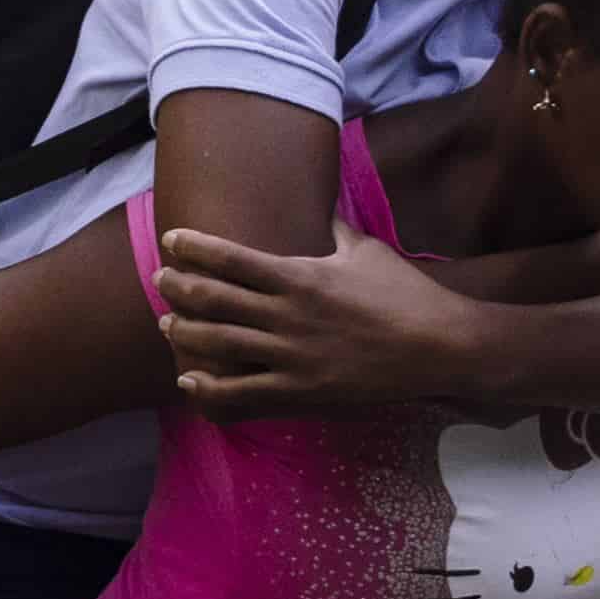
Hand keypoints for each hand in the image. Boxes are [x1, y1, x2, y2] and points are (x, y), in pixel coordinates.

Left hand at [154, 218, 473, 414]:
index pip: (231, 257)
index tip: (171, 239)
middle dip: (179, 288)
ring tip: (166, 325)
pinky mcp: (300, 392)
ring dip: (185, 333)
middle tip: (161, 280)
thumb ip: (334, 228)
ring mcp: (291, 356)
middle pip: (214, 299)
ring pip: (218, 345)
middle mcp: (288, 315)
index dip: (194, 247)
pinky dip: (209, 390)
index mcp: (301, 275)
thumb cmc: (405, 295)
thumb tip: (321, 203)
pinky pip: (242, 395)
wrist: (438, 348)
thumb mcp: (367, 251)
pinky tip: (188, 382)